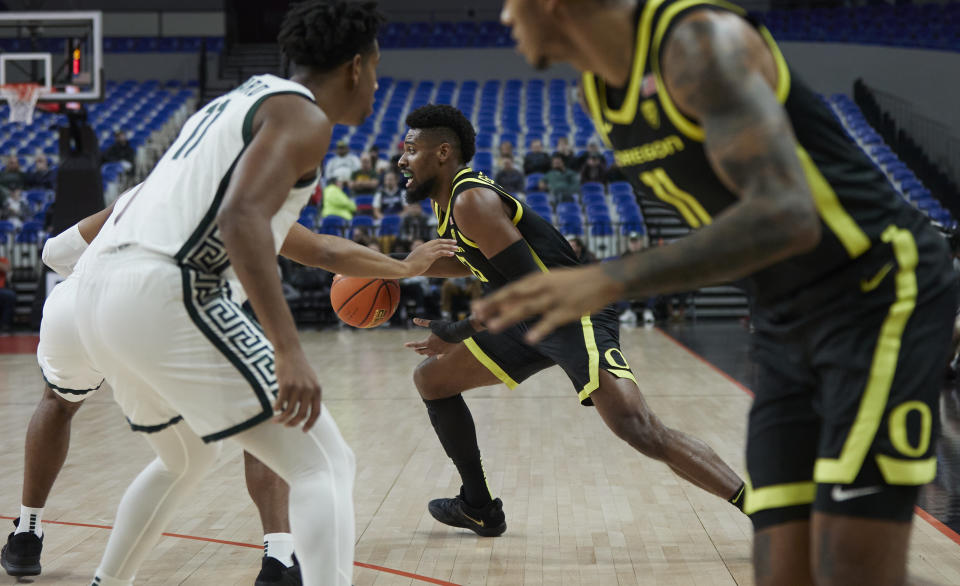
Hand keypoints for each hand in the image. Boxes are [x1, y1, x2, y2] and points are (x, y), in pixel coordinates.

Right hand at [273, 348, 321, 430]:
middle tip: (286, 426)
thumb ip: (310, 393)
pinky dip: (277, 408)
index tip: (304, 430)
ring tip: (275, 420)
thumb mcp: (310, 380)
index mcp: (317, 390)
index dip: (310, 424)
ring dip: (281, 418)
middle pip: (302, 415)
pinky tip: (274, 409)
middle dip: (293, 423)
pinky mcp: (285, 384)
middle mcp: (309, 390)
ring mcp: (297, 387)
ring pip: (289, 411)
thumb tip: (305, 411)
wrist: (290, 351)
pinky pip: (280, 403)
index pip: (316, 412)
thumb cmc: (298, 366)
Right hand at [401, 239, 458, 275]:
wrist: (405, 267)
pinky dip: (447, 252)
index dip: (442, 241)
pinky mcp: (429, 256)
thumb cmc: (409, 265)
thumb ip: (420, 256)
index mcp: (422, 247)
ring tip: (457, 248)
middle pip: (439, 242)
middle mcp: (426, 247)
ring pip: (441, 246)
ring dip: (450, 247)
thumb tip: (423, 259)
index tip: (448, 241)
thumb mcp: (415, 258)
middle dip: (448, 241)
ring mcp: (428, 251)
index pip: (434, 241)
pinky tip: (452, 253)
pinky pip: (440, 253)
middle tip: (455, 242)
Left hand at [403, 317, 460, 356]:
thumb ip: (423, 322)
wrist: (457, 332)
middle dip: (417, 350)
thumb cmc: (444, 327)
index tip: (405, 345)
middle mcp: (433, 349)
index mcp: (428, 342)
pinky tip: (438, 357)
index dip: (410, 344)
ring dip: (425, 353)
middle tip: (414, 349)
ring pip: (430, 354)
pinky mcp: (446, 352)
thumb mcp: (433, 324)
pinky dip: (437, 356)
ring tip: (423, 352)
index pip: (416, 344)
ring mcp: (439, 352)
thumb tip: (414, 319)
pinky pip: (439, 356)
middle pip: (422, 351)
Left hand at [472, 264, 623, 343]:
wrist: (603, 279)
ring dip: (508, 317)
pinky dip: (539, 330)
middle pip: (513, 296)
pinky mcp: (567, 311)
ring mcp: (554, 299)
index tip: (475, 308)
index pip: (509, 290)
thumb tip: (506, 304)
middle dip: (493, 306)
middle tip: (476, 315)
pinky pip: (550, 322)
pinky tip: (528, 339)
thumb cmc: (573, 282)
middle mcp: (542, 287)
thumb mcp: (549, 281)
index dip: (492, 299)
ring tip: (492, 327)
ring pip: (527, 308)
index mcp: (537, 279)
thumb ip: (528, 293)